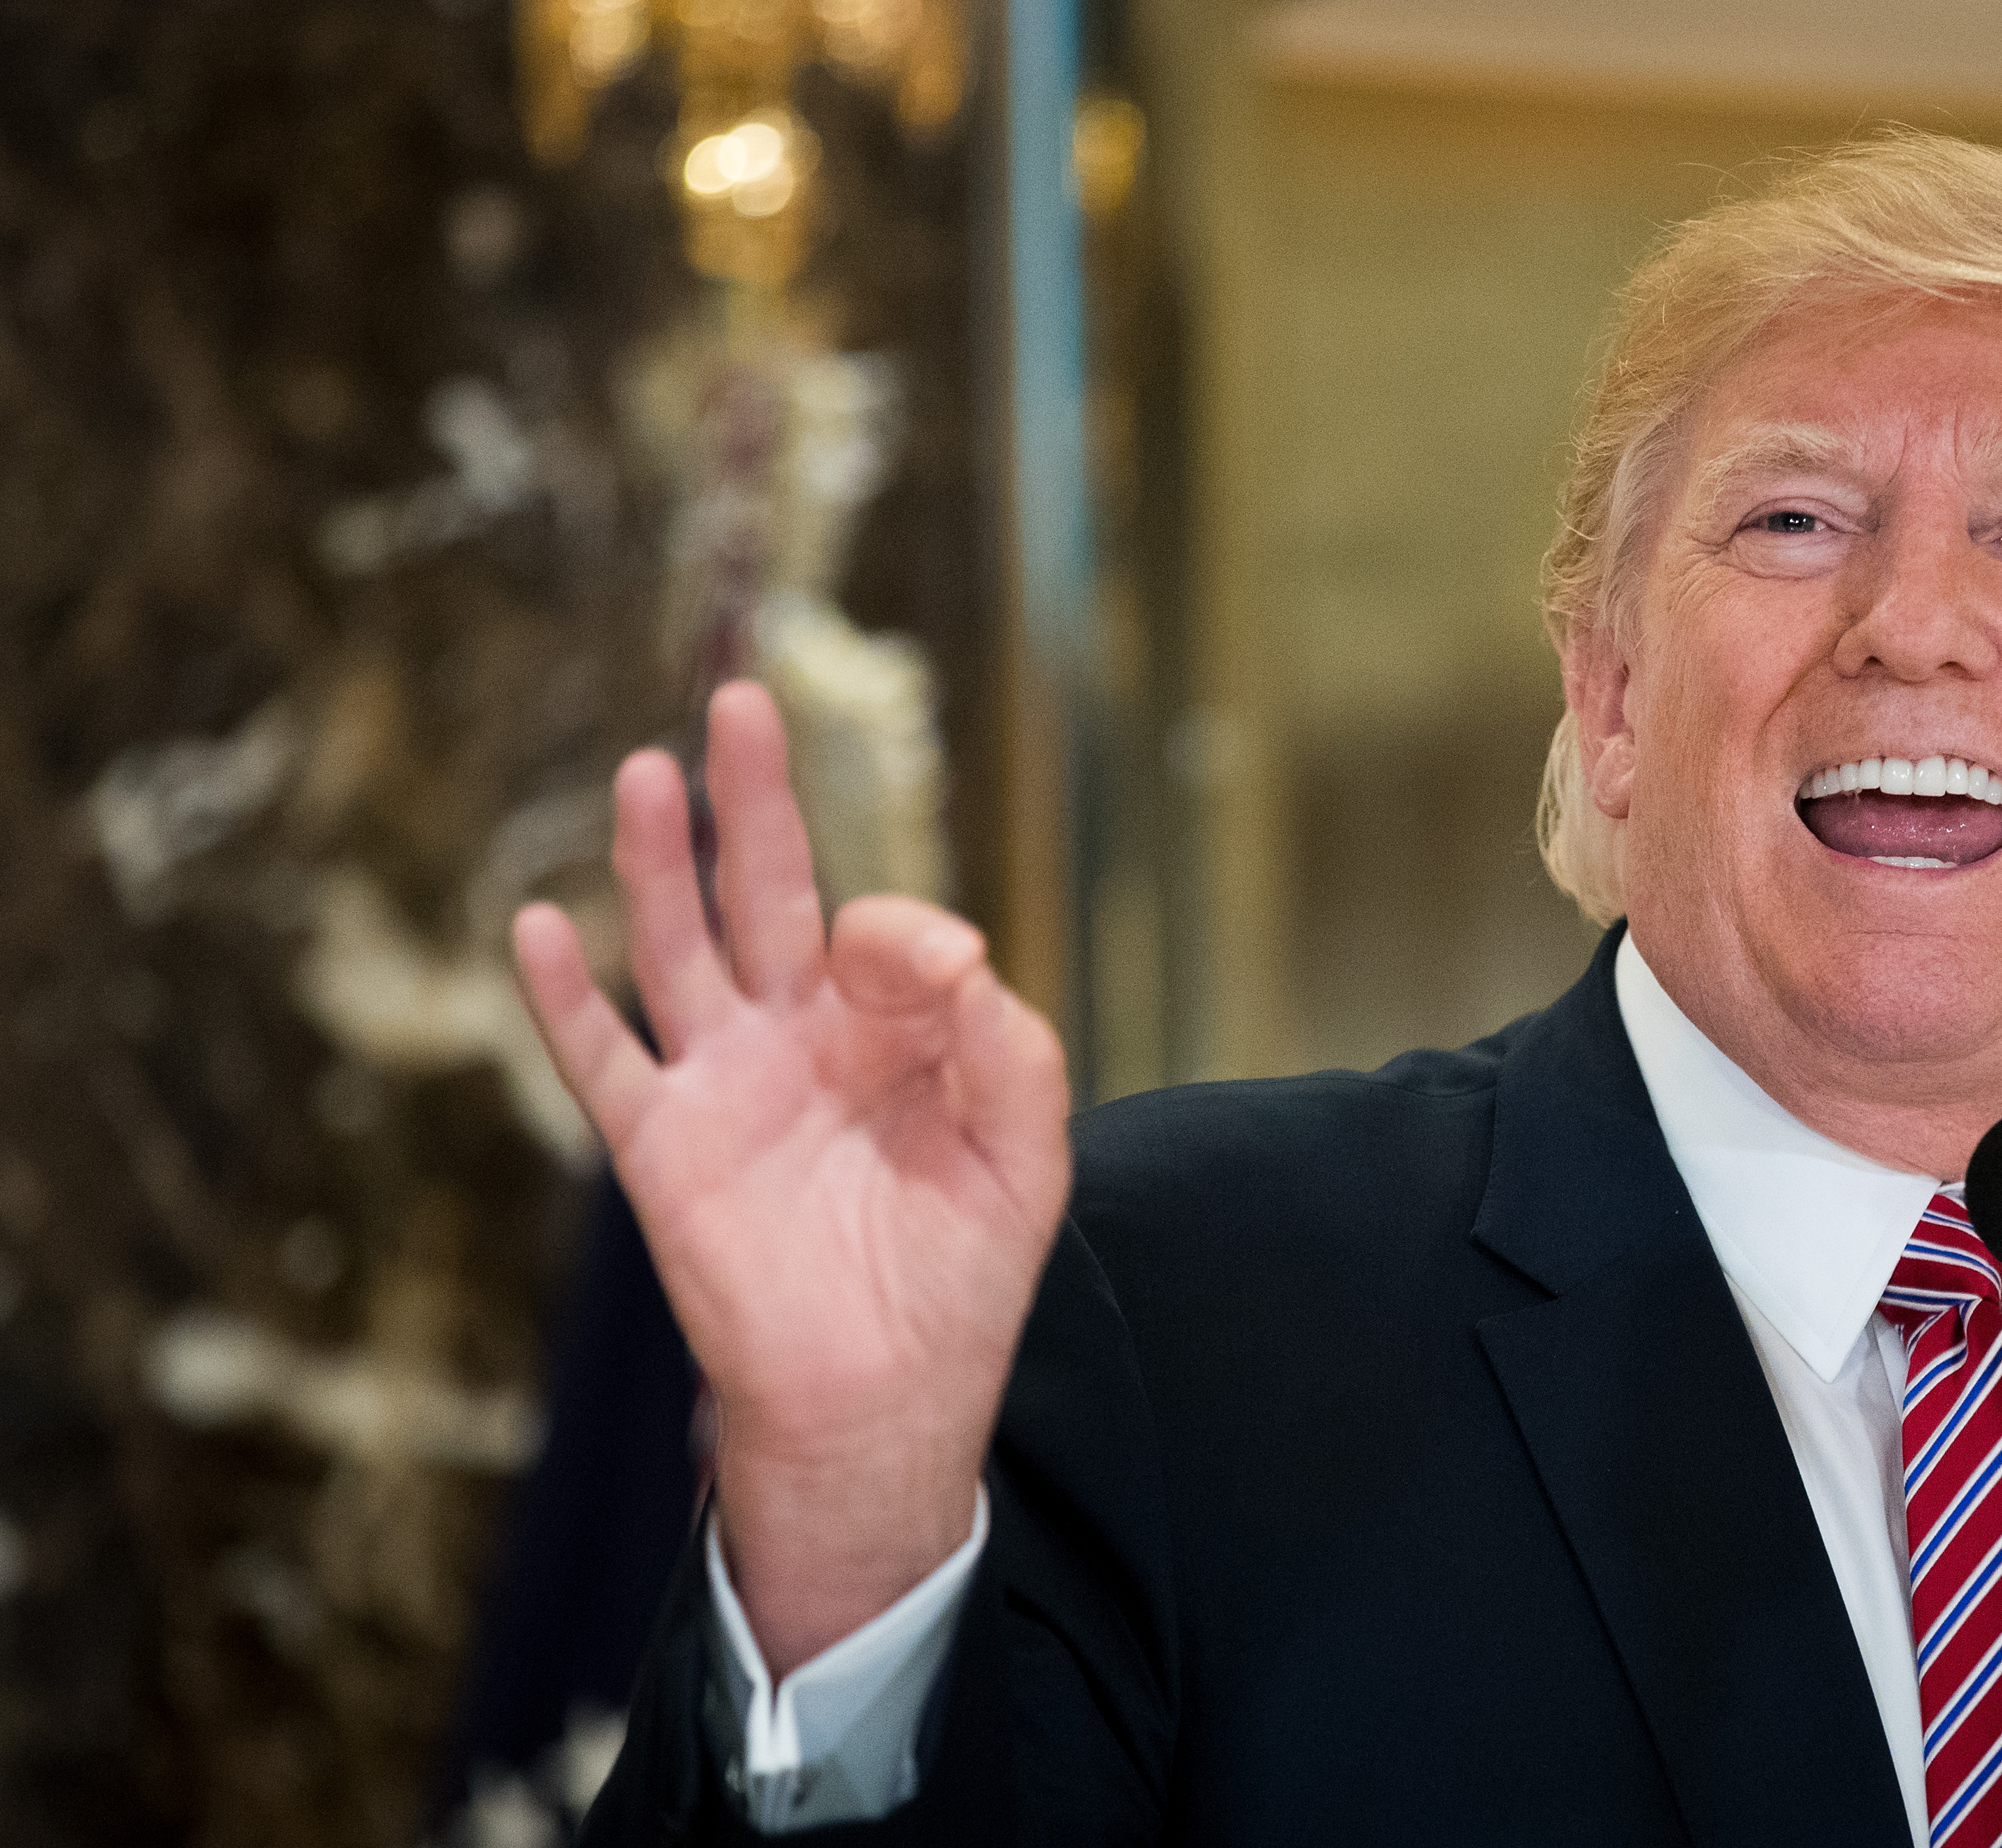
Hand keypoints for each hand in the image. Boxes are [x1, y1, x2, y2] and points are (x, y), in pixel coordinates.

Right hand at [513, 681, 1069, 1675]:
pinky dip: (565, 998)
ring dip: (659, 862)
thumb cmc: (962, 1275)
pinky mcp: (664, 1148)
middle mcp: (802, 1036)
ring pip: (681, 948)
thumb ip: (1009, 1047)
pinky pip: (603, 1061)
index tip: (939, 970)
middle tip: (741, 704)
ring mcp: (725, 1084)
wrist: (886, 1397)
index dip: (908, 936)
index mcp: (894, 1030)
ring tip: (645, 772)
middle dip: (754, 800)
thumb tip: (953, 948)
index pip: (886, 933)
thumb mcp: (1027, 1156)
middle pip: (769, 891)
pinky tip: (535, 927)